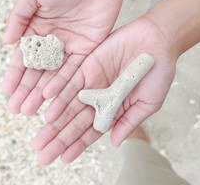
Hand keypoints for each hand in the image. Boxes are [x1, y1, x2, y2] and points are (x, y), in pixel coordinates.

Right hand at [2, 0, 126, 114]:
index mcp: (37, 28)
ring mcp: (71, 46)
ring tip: (31, 110)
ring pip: (55, 75)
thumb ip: (19, 17)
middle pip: (38, 71)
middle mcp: (53, 41)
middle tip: (17, 110)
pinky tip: (51, 96)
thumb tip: (6, 43)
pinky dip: (64, 83)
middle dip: (27, 90)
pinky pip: (75, 69)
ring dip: (43, 93)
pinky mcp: (89, 48)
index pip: (24, 57)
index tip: (7, 92)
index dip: (15, 75)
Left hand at [32, 17, 177, 164]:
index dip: (77, 144)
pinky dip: (58, 92)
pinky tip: (47, 106)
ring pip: (67, 104)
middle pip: (74, 121)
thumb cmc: (158, 72)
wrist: (158, 40)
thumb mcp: (148, 103)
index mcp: (113, 109)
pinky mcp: (86, 64)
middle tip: (42, 154)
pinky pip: (69, 80)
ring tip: (40, 137)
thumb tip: (115, 143)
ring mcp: (91, 82)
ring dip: (54, 120)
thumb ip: (129, 121)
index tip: (63, 158)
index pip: (91, 131)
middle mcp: (98, 98)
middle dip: (58, 138)